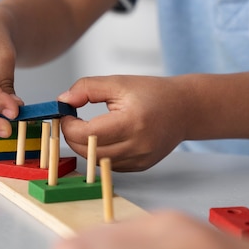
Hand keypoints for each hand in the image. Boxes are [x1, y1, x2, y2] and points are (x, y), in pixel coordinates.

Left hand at [58, 75, 187, 170]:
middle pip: (89, 151)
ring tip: (85, 128)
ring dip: (85, 146)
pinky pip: (109, 165)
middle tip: (70, 122)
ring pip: (97, 161)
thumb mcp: (118, 82)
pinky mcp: (140, 166)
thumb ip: (87, 88)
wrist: (185, 109)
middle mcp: (137, 145)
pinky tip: (103, 138)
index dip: (69, 125)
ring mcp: (140, 159)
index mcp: (132, 122)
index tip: (66, 114)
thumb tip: (63, 100)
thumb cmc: (153, 93)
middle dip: (72, 137)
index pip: (86, 134)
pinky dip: (99, 154)